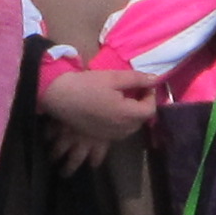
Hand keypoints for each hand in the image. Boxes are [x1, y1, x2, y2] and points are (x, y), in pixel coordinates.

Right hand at [42, 66, 160, 150]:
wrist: (60, 97)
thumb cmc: (86, 85)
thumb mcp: (113, 77)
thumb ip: (137, 79)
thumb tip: (155, 79)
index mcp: (126, 114)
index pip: (149, 109)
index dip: (150, 96)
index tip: (144, 85)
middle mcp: (121, 129)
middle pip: (141, 120)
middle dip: (142, 106)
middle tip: (134, 90)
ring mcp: (110, 136)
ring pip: (130, 129)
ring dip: (132, 116)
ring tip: (124, 101)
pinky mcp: (100, 137)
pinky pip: (118, 134)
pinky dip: (121, 125)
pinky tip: (113, 114)